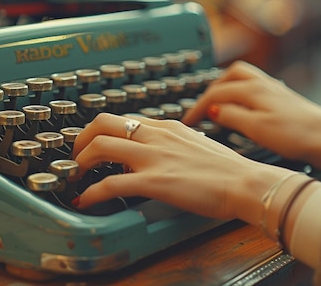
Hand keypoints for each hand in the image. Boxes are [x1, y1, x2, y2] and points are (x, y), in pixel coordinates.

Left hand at [72, 113, 289, 223]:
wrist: (247, 182)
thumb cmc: (228, 169)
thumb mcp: (195, 146)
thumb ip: (172, 146)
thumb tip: (157, 155)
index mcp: (166, 127)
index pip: (123, 119)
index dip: (100, 132)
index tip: (92, 145)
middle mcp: (156, 135)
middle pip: (102, 122)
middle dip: (80, 138)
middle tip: (75, 156)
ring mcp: (154, 156)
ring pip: (100, 146)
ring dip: (78, 162)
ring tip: (73, 177)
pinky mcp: (155, 181)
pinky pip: (110, 184)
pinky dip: (90, 193)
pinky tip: (84, 201)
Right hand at [182, 61, 320, 168]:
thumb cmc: (297, 136)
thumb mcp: (256, 129)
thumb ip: (231, 116)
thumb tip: (213, 110)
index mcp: (253, 89)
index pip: (215, 93)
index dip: (198, 107)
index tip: (189, 121)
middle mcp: (262, 84)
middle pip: (228, 76)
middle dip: (210, 90)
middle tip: (201, 109)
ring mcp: (273, 89)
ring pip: (242, 77)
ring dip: (226, 86)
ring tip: (217, 102)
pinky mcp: (282, 97)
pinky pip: (253, 85)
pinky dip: (240, 90)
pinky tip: (242, 105)